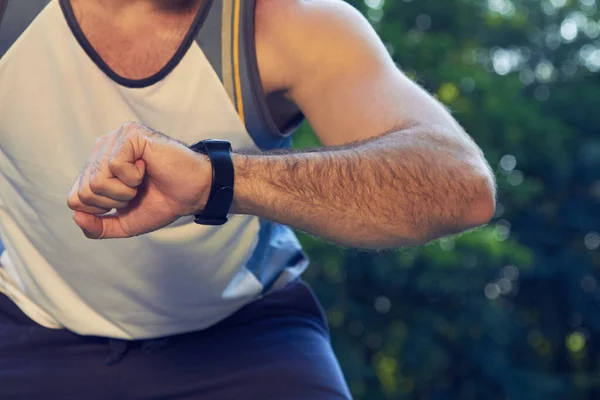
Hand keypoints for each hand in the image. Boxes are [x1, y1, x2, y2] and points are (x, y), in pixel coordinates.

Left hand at [67, 122, 211, 238]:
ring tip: (142, 180)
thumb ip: (98, 227)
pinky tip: (147, 168)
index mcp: (97, 166)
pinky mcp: (130, 134)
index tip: (126, 201)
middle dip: (114, 201)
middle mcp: (103, 148)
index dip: (101, 209)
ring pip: (96, 179)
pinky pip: (114, 166)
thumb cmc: (163, 202)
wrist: (194, 192)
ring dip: (124, 190)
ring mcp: (115, 139)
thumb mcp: (125, 223)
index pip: (75, 197)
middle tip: (137, 191)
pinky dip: (133, 177)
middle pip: (84, 190)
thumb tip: (76, 216)